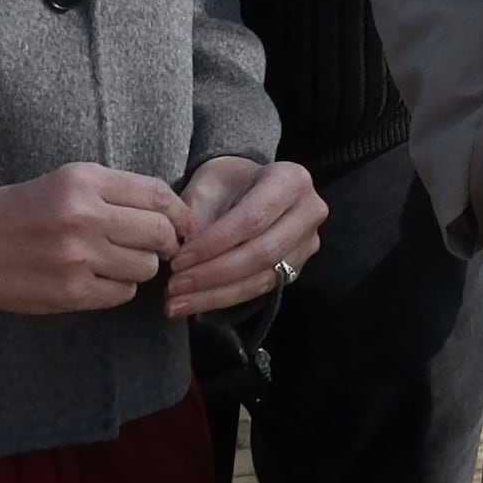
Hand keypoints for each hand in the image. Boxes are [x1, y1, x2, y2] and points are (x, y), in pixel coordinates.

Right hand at [0, 164, 184, 314]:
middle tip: (156, 248)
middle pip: (160, 233)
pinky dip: (117, 288)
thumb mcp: (66, 182)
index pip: (158, 195)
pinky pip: (122, 293)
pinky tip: (97, 279)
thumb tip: (173, 213)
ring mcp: (78, 256)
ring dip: (139, 267)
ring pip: (145, 266)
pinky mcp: (72, 291)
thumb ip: (117, 191)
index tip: (183, 224)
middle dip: (166, 243)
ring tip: (115, 262)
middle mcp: (85, 215)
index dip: (180, 213)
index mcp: (85, 181)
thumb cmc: (23, 212)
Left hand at [163, 156, 326, 319]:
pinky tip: (194, 304)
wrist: (248, 187)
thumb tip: (181, 256)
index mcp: (291, 179)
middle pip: (262, 253)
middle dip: (213, 274)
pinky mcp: (297, 268)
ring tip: (177, 302)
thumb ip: (196, 217)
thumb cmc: (227, 182)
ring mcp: (307, 244)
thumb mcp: (207, 185)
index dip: (214, 243)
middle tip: (174, 286)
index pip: (252, 218)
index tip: (177, 260)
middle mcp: (309, 212)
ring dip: (215, 294)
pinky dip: (224, 298)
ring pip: (262, 278)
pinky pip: (260, 289)